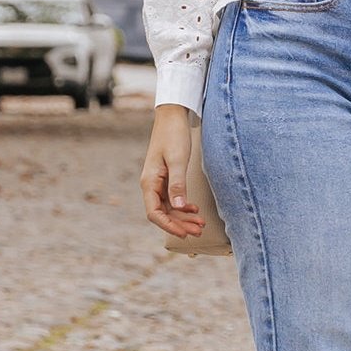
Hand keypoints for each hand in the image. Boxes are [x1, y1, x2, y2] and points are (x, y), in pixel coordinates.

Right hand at [139, 104, 205, 239]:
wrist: (172, 116)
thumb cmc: (173, 135)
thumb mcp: (178, 160)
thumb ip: (178, 184)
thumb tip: (180, 208)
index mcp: (149, 182)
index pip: (154, 213)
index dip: (169, 226)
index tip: (184, 233)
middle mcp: (151, 185)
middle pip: (163, 214)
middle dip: (180, 224)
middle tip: (198, 231)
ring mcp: (158, 182)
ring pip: (169, 208)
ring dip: (184, 217)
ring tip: (200, 224)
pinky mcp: (166, 178)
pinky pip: (173, 198)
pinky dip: (184, 206)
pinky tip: (195, 209)